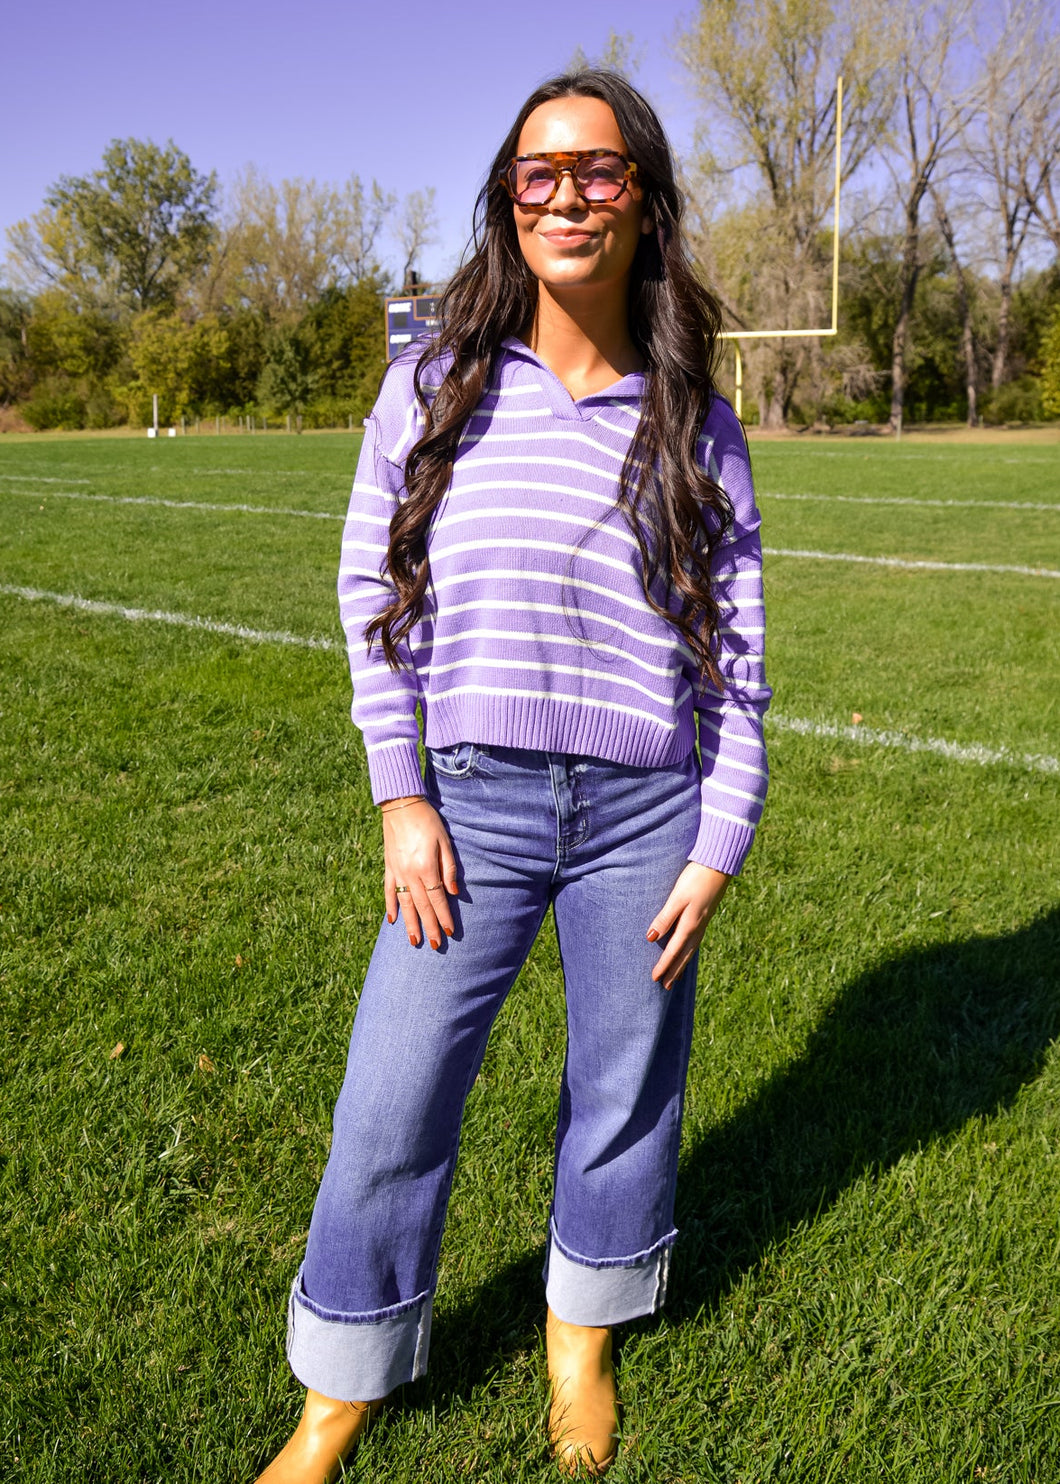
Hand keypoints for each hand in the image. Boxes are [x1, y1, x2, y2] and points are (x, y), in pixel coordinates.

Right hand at [381, 797, 458, 948]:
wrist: (401, 805)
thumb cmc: (428, 821)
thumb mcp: (445, 841)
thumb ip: (449, 867)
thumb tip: (453, 892)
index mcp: (426, 867)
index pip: (437, 898)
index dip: (443, 916)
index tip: (449, 932)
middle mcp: (409, 873)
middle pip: (421, 906)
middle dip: (429, 927)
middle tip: (435, 946)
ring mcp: (396, 871)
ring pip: (404, 904)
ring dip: (410, 924)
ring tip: (414, 941)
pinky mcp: (388, 867)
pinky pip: (389, 891)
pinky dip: (390, 906)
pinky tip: (392, 920)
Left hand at [646, 863, 729, 989]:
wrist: (718, 867)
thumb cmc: (695, 880)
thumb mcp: (676, 898)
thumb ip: (664, 918)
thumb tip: (650, 938)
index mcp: (689, 926)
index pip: (673, 951)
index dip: (663, 966)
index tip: (654, 979)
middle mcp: (697, 928)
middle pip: (683, 956)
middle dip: (674, 971)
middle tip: (665, 987)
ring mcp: (703, 923)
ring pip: (690, 950)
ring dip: (682, 964)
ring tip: (675, 976)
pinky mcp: (704, 917)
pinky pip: (695, 941)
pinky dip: (689, 952)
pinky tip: (687, 952)